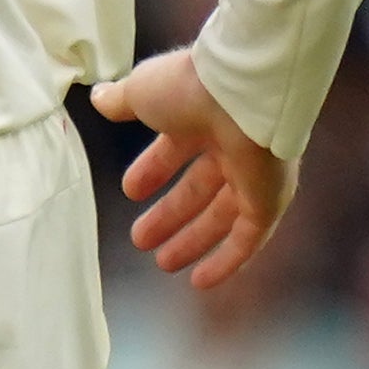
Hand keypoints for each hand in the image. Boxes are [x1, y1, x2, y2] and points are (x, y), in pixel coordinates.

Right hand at [89, 43, 291, 287]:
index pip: (175, 151)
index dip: (152, 171)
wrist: (243, 91)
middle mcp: (230, 146)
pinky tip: (201, 282)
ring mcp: (254, 175)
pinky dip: (227, 260)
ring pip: (222, 216)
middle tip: (141, 239)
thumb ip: (120, 100)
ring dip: (192, 240)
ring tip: (163, 263)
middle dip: (170, 214)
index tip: (130, 192)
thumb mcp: (141, 93)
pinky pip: (249, 238)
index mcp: (201, 119)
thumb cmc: (189, 87)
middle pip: (198, 189)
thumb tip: (98, 98)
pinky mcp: (270, 199)